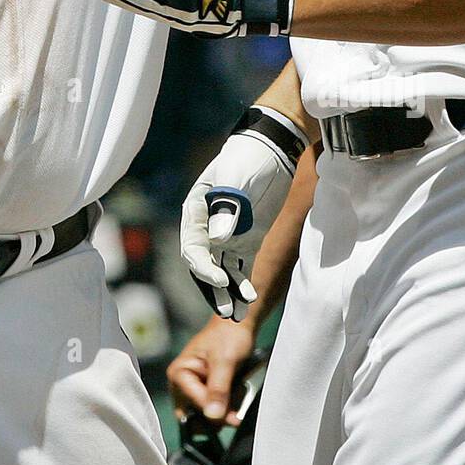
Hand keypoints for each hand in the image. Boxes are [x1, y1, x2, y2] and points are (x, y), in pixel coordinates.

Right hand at [168, 315, 258, 423]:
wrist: (239, 325)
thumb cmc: (228, 336)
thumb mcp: (224, 362)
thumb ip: (218, 389)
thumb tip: (213, 416)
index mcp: (179, 374)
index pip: (192, 406)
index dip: (213, 412)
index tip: (233, 416)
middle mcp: (182, 384)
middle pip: (196, 415)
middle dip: (218, 414)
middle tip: (235, 405)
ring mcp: (195, 388)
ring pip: (208, 415)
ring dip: (226, 409)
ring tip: (237, 391)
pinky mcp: (206, 391)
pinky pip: (216, 408)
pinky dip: (229, 405)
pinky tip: (237, 392)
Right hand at [180, 108, 303, 320]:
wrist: (271, 151)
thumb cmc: (246, 159)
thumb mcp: (235, 179)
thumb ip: (226, 207)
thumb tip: (218, 239)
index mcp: (196, 213)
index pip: (193, 249)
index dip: (204, 268)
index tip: (222, 280)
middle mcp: (207, 228)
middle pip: (206, 266)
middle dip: (215, 289)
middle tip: (226, 310)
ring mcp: (227, 236)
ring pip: (223, 271)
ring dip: (229, 292)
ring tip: (239, 314)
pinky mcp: (247, 240)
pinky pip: (241, 267)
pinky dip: (243, 284)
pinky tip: (250, 300)